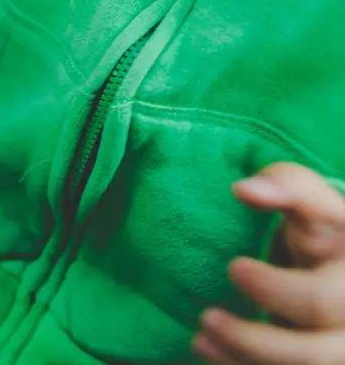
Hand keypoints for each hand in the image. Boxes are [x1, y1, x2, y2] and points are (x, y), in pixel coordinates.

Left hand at [193, 162, 344, 363]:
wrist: (334, 267)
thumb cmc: (319, 227)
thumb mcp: (309, 199)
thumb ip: (283, 185)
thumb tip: (243, 190)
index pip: (320, 300)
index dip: (275, 291)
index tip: (234, 268)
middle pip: (315, 355)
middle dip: (253, 341)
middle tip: (206, 317)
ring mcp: (340, 349)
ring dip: (243, 361)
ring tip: (201, 339)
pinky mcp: (321, 360)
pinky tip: (212, 353)